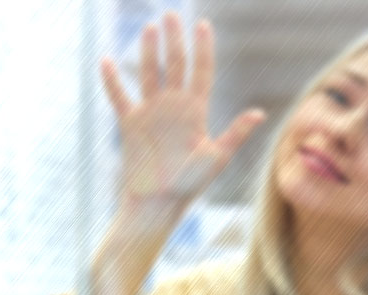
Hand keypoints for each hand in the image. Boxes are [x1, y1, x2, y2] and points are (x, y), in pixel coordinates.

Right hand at [100, 12, 264, 204]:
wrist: (158, 203)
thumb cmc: (190, 185)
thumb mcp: (216, 157)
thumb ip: (236, 133)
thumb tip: (260, 113)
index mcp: (196, 111)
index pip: (201, 71)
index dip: (203, 48)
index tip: (203, 24)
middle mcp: (175, 107)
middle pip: (175, 66)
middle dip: (174, 40)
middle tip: (171, 14)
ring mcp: (152, 113)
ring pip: (150, 74)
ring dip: (149, 51)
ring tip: (149, 27)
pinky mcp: (131, 123)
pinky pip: (120, 96)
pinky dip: (112, 80)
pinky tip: (107, 60)